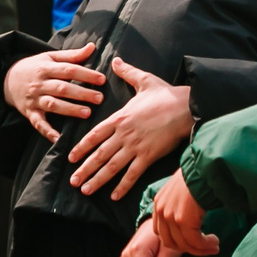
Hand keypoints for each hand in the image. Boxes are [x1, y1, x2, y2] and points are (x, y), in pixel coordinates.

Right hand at [4, 42, 106, 142]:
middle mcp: (40, 84)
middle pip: (62, 88)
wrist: (7, 79)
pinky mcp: (29, 112)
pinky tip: (59, 138)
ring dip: (70, 109)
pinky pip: (38, 123)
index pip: (68, 70)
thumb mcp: (50, 57)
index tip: (102, 79)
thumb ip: (72, 55)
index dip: (85, 74)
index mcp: (46, 68)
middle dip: (82, 93)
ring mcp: (34, 99)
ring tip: (87, 113)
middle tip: (99, 98)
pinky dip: (47, 131)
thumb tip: (92, 46)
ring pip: (53, 104)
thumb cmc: (34, 67)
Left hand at [68, 58, 193, 198]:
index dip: (81, 147)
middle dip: (84, 169)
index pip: (94, 135)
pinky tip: (114, 196)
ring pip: (111, 167)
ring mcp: (135, 146)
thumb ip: (127, 72)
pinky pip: (132, 174)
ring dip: (97, 180)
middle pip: (99, 154)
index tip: (70, 158)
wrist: (186, 107)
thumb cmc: (166, 94)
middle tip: (72, 181)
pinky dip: (122, 186)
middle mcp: (124, 134)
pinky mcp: (149, 156)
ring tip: (85, 190)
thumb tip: (116, 60)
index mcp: (120, 118)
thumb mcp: (144, 80)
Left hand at [151, 171, 219, 256]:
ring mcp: (171, 216)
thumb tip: (191, 221)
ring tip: (214, 246)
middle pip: (170, 243)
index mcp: (159, 204)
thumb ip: (180, 206)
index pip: (161, 233)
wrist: (204, 168)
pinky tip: (215, 241)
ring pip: (184, 245)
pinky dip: (205, 246)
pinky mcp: (183, 220)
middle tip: (205, 248)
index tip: (193, 242)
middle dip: (189, 249)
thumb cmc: (198, 176)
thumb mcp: (181, 191)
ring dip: (200, 249)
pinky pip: (194, 242)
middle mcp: (161, 211)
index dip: (178, 241)